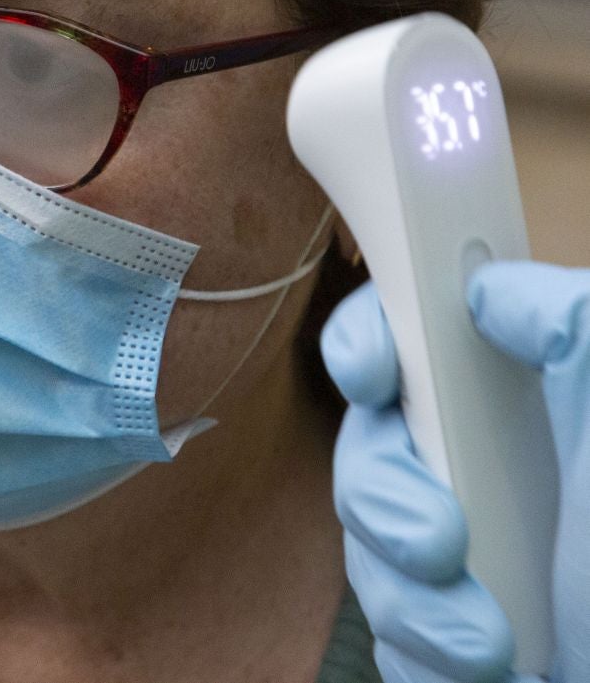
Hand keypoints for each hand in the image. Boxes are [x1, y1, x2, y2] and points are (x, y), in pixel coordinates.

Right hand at [321, 261, 589, 682]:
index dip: (369, 342)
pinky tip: (477, 667)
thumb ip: (567, 324)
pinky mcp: (455, 636)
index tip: (372, 375)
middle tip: (440, 541)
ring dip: (408, 597)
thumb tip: (491, 290)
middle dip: (382, 493)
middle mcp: (487, 468)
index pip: (410, 340)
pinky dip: (419, 654)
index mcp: (521, 402)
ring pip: (368, 542)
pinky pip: (389, 633)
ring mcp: (470, 552)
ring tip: (486, 639)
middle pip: (369, 443)